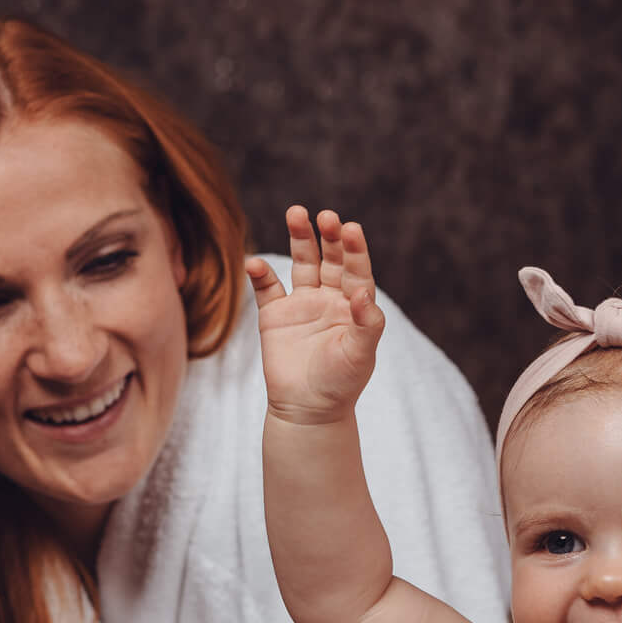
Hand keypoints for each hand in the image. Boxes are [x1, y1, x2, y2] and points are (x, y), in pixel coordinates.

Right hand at [252, 205, 383, 424]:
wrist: (307, 410)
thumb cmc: (340, 383)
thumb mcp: (360, 354)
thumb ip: (366, 324)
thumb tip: (362, 293)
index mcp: (354, 305)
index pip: (357, 270)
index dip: (355, 249)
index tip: (351, 228)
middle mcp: (330, 297)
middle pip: (330, 258)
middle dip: (329, 236)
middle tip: (326, 215)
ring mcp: (302, 303)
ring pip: (302, 262)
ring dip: (299, 238)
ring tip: (297, 212)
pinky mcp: (275, 314)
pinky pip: (267, 287)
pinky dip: (261, 273)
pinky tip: (255, 263)